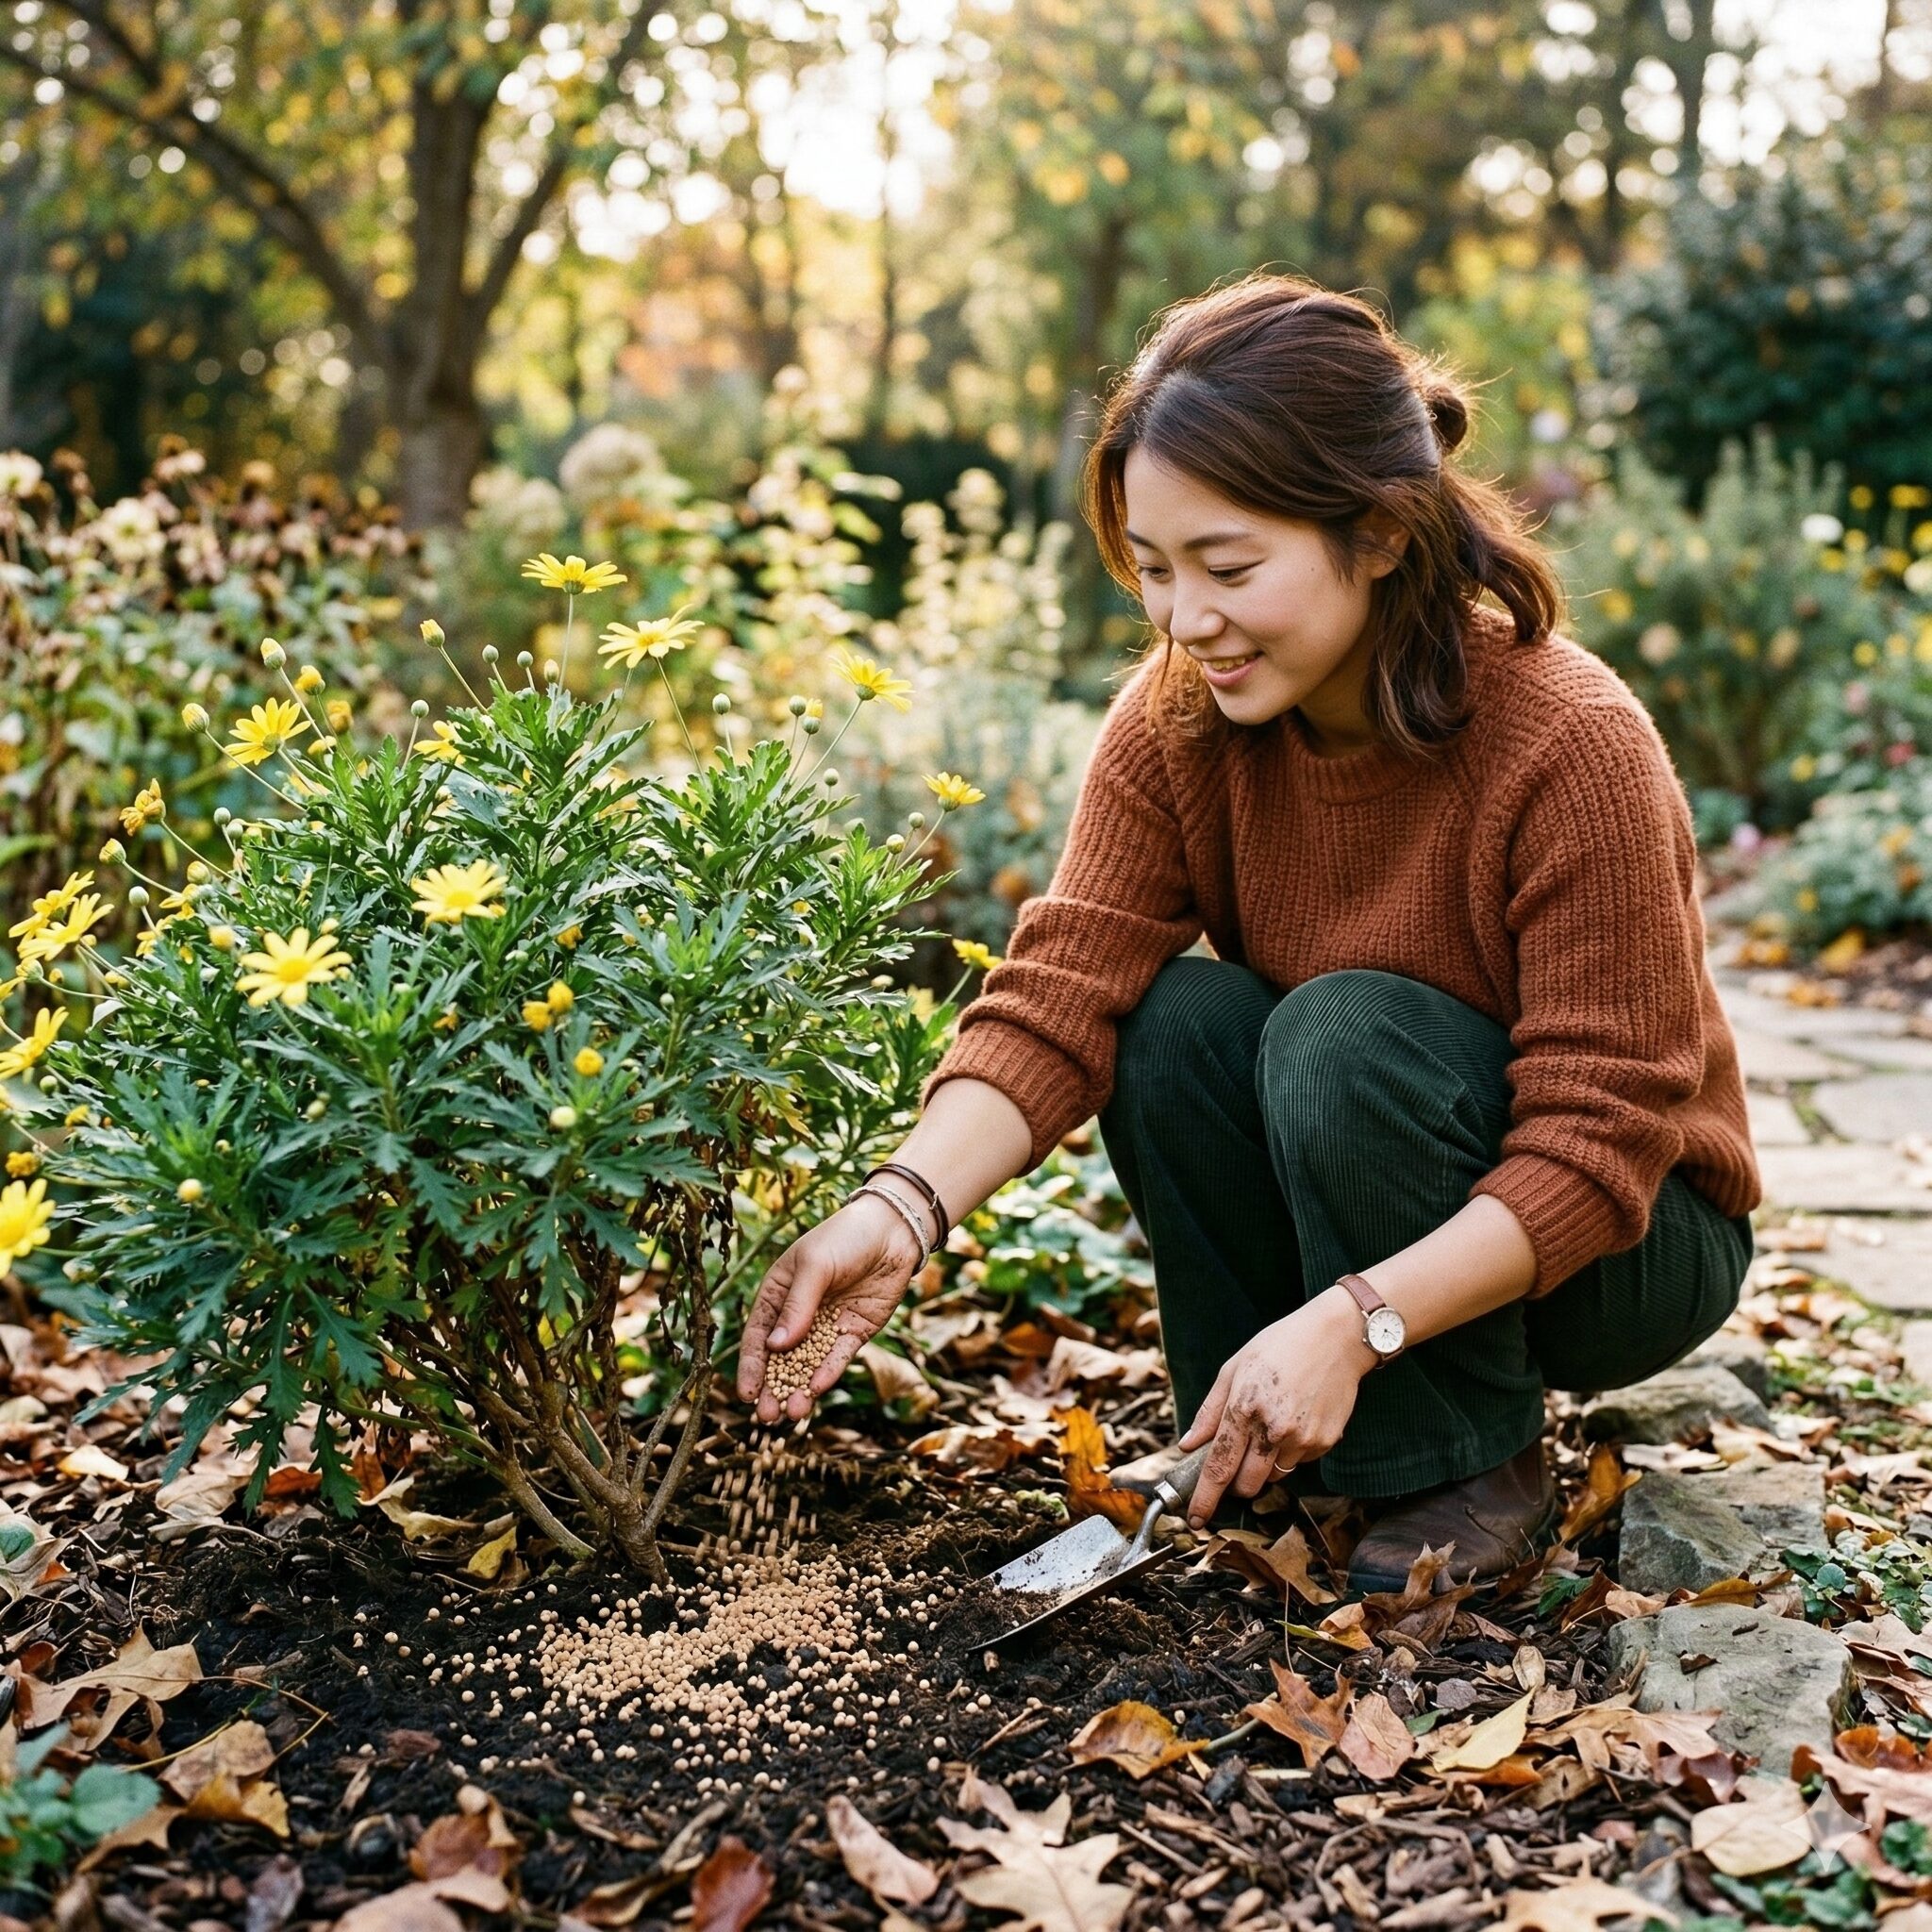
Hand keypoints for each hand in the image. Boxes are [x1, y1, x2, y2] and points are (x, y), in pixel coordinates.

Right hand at [735, 1191, 926, 1422]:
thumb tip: (776, 1347)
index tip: (746, 1393)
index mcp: (779, 1293)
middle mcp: (799, 1313)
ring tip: (793, 1413)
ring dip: (800, 1388)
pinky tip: (818, 1389)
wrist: (893, 1230)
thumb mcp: (814, 1266)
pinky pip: (837, 1356)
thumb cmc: (844, 1238)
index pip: (759, 1334)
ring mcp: (827, 1324)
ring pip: (809, 1363)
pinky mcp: (854, 1331)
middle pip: (782, 1357)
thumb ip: (797, 1306)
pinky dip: (828, 1373)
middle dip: (774, 1386)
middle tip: (768, 1416)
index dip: (752, 1364)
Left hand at [1177, 1287, 1375, 1527]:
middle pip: (1246, 1484)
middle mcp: (1273, 1429)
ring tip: (1271, 1424)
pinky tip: (1295, 1419)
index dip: (1205, 1499)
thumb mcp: (1233, 1368)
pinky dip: (1290, 1452)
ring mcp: (1302, 1439)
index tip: (1196, 1520)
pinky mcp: (1325, 1442)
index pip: (1218, 1467)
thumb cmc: (1280, 1345)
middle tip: (1236, 1459)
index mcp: (1243, 1407)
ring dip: (1264, 1464)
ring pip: (1273, 1476)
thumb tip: (1187, 1445)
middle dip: (1235, 1483)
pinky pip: (1298, 1463)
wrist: (1337, 1337)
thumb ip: (1209, 1412)